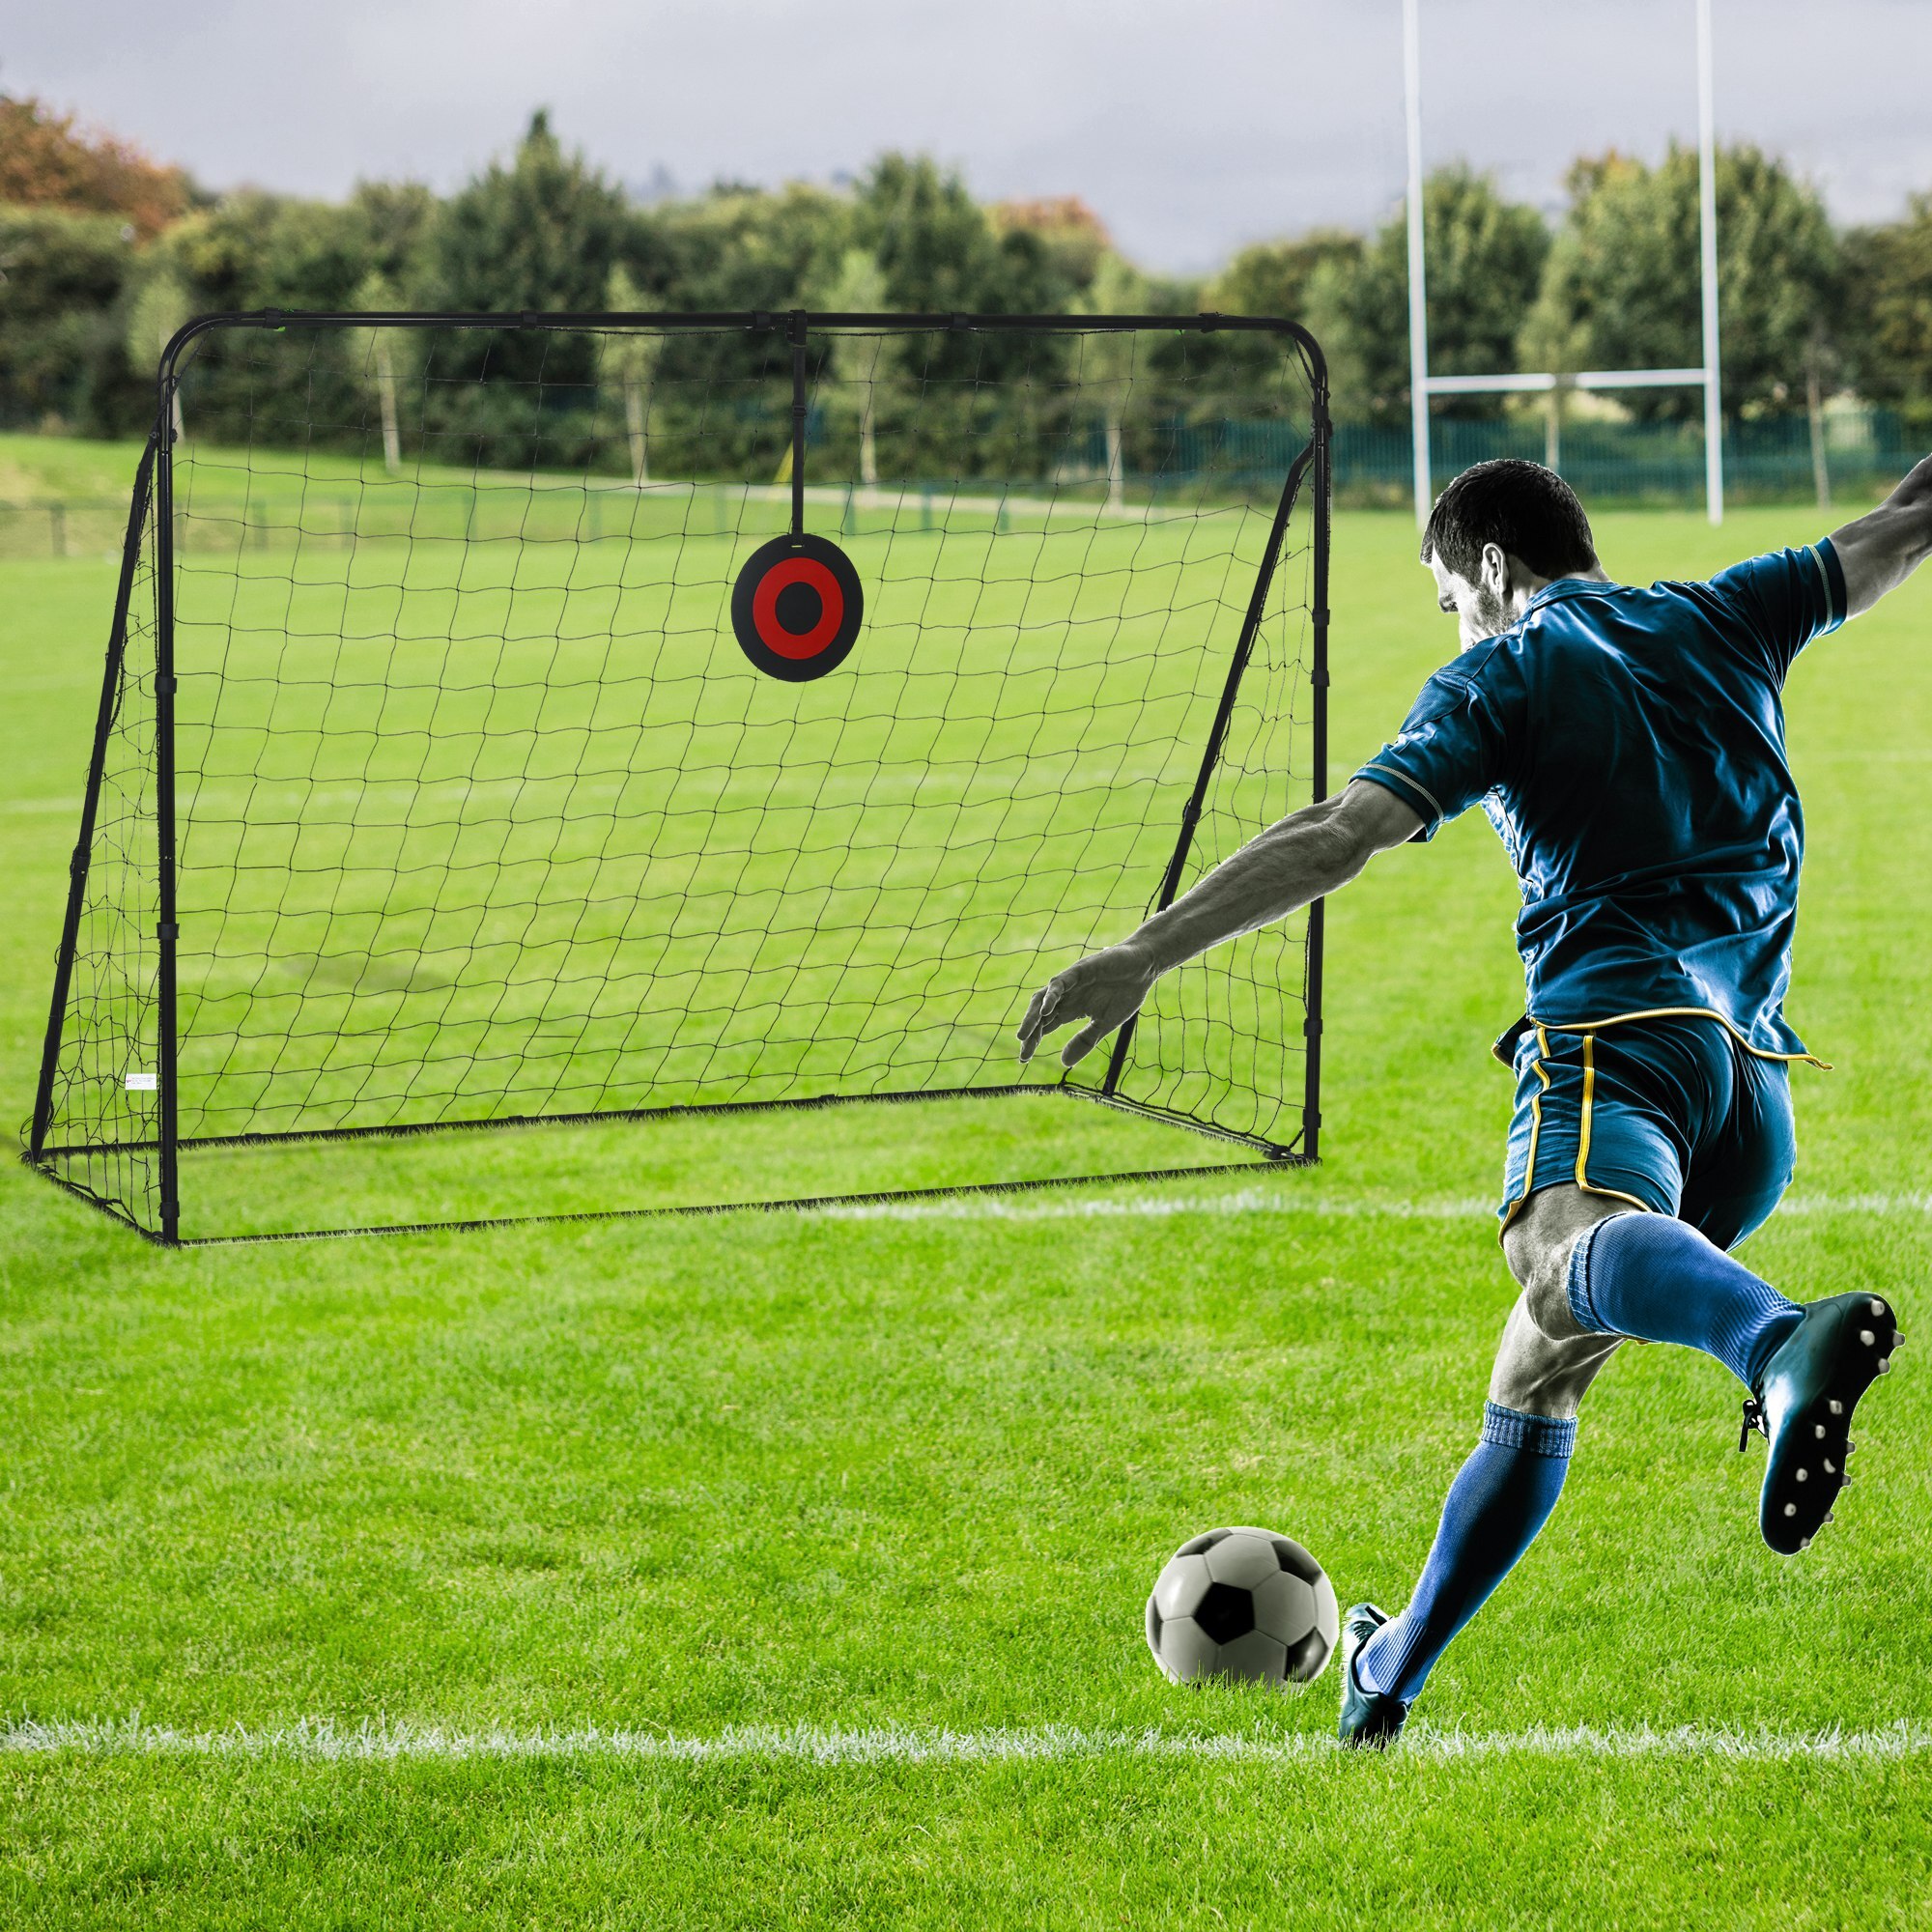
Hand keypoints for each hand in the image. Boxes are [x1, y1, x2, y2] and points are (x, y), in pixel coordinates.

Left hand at [1017, 944, 1159, 1068]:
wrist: (1143, 968)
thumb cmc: (1125, 993)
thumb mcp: (1104, 1025)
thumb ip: (1084, 1041)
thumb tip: (1063, 1063)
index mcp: (1071, 1010)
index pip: (1045, 1026)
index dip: (1034, 1041)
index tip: (1024, 1059)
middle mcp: (1066, 997)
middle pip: (1040, 1016)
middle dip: (1030, 1033)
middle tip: (1023, 1053)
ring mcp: (1070, 983)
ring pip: (1043, 999)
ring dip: (1032, 1017)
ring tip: (1024, 1035)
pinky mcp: (1078, 971)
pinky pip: (1059, 983)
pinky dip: (1051, 996)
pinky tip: (1044, 1010)